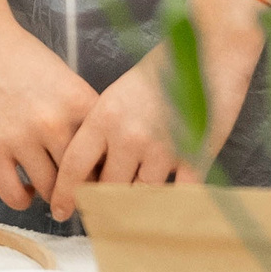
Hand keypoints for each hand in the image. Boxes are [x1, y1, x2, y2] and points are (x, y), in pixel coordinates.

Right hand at [0, 0, 97, 211]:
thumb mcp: (65, 79)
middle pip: (81, 177)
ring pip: (50, 191)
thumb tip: (100, 158)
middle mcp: (53, 123)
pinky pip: (14, 196)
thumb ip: (82, 115)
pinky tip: (26, 188)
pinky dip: (24, 200)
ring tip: (53, 190)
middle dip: (84, 190)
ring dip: (54, 196)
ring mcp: (20, 139)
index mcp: (78, 101)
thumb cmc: (24, 58)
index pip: (107, 152)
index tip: (106, 179)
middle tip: (82, 193)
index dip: (109, 170)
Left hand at [48, 0, 270, 220]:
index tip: (61, 210)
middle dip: (102, 207)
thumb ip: (104, 130)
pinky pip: (178, 198)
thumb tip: (89, 172)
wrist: (209, 49)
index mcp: (105, 115)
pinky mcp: (193, 157)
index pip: (74, 166)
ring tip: (131, 222)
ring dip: (135, 210)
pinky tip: (167, 216)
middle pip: (106, 190)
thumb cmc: (163, 69)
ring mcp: (162, 148)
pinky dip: (171, 209)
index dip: (65, 194)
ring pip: (140, 198)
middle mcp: (128, 135)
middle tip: (99, 219)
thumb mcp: (120, 94)